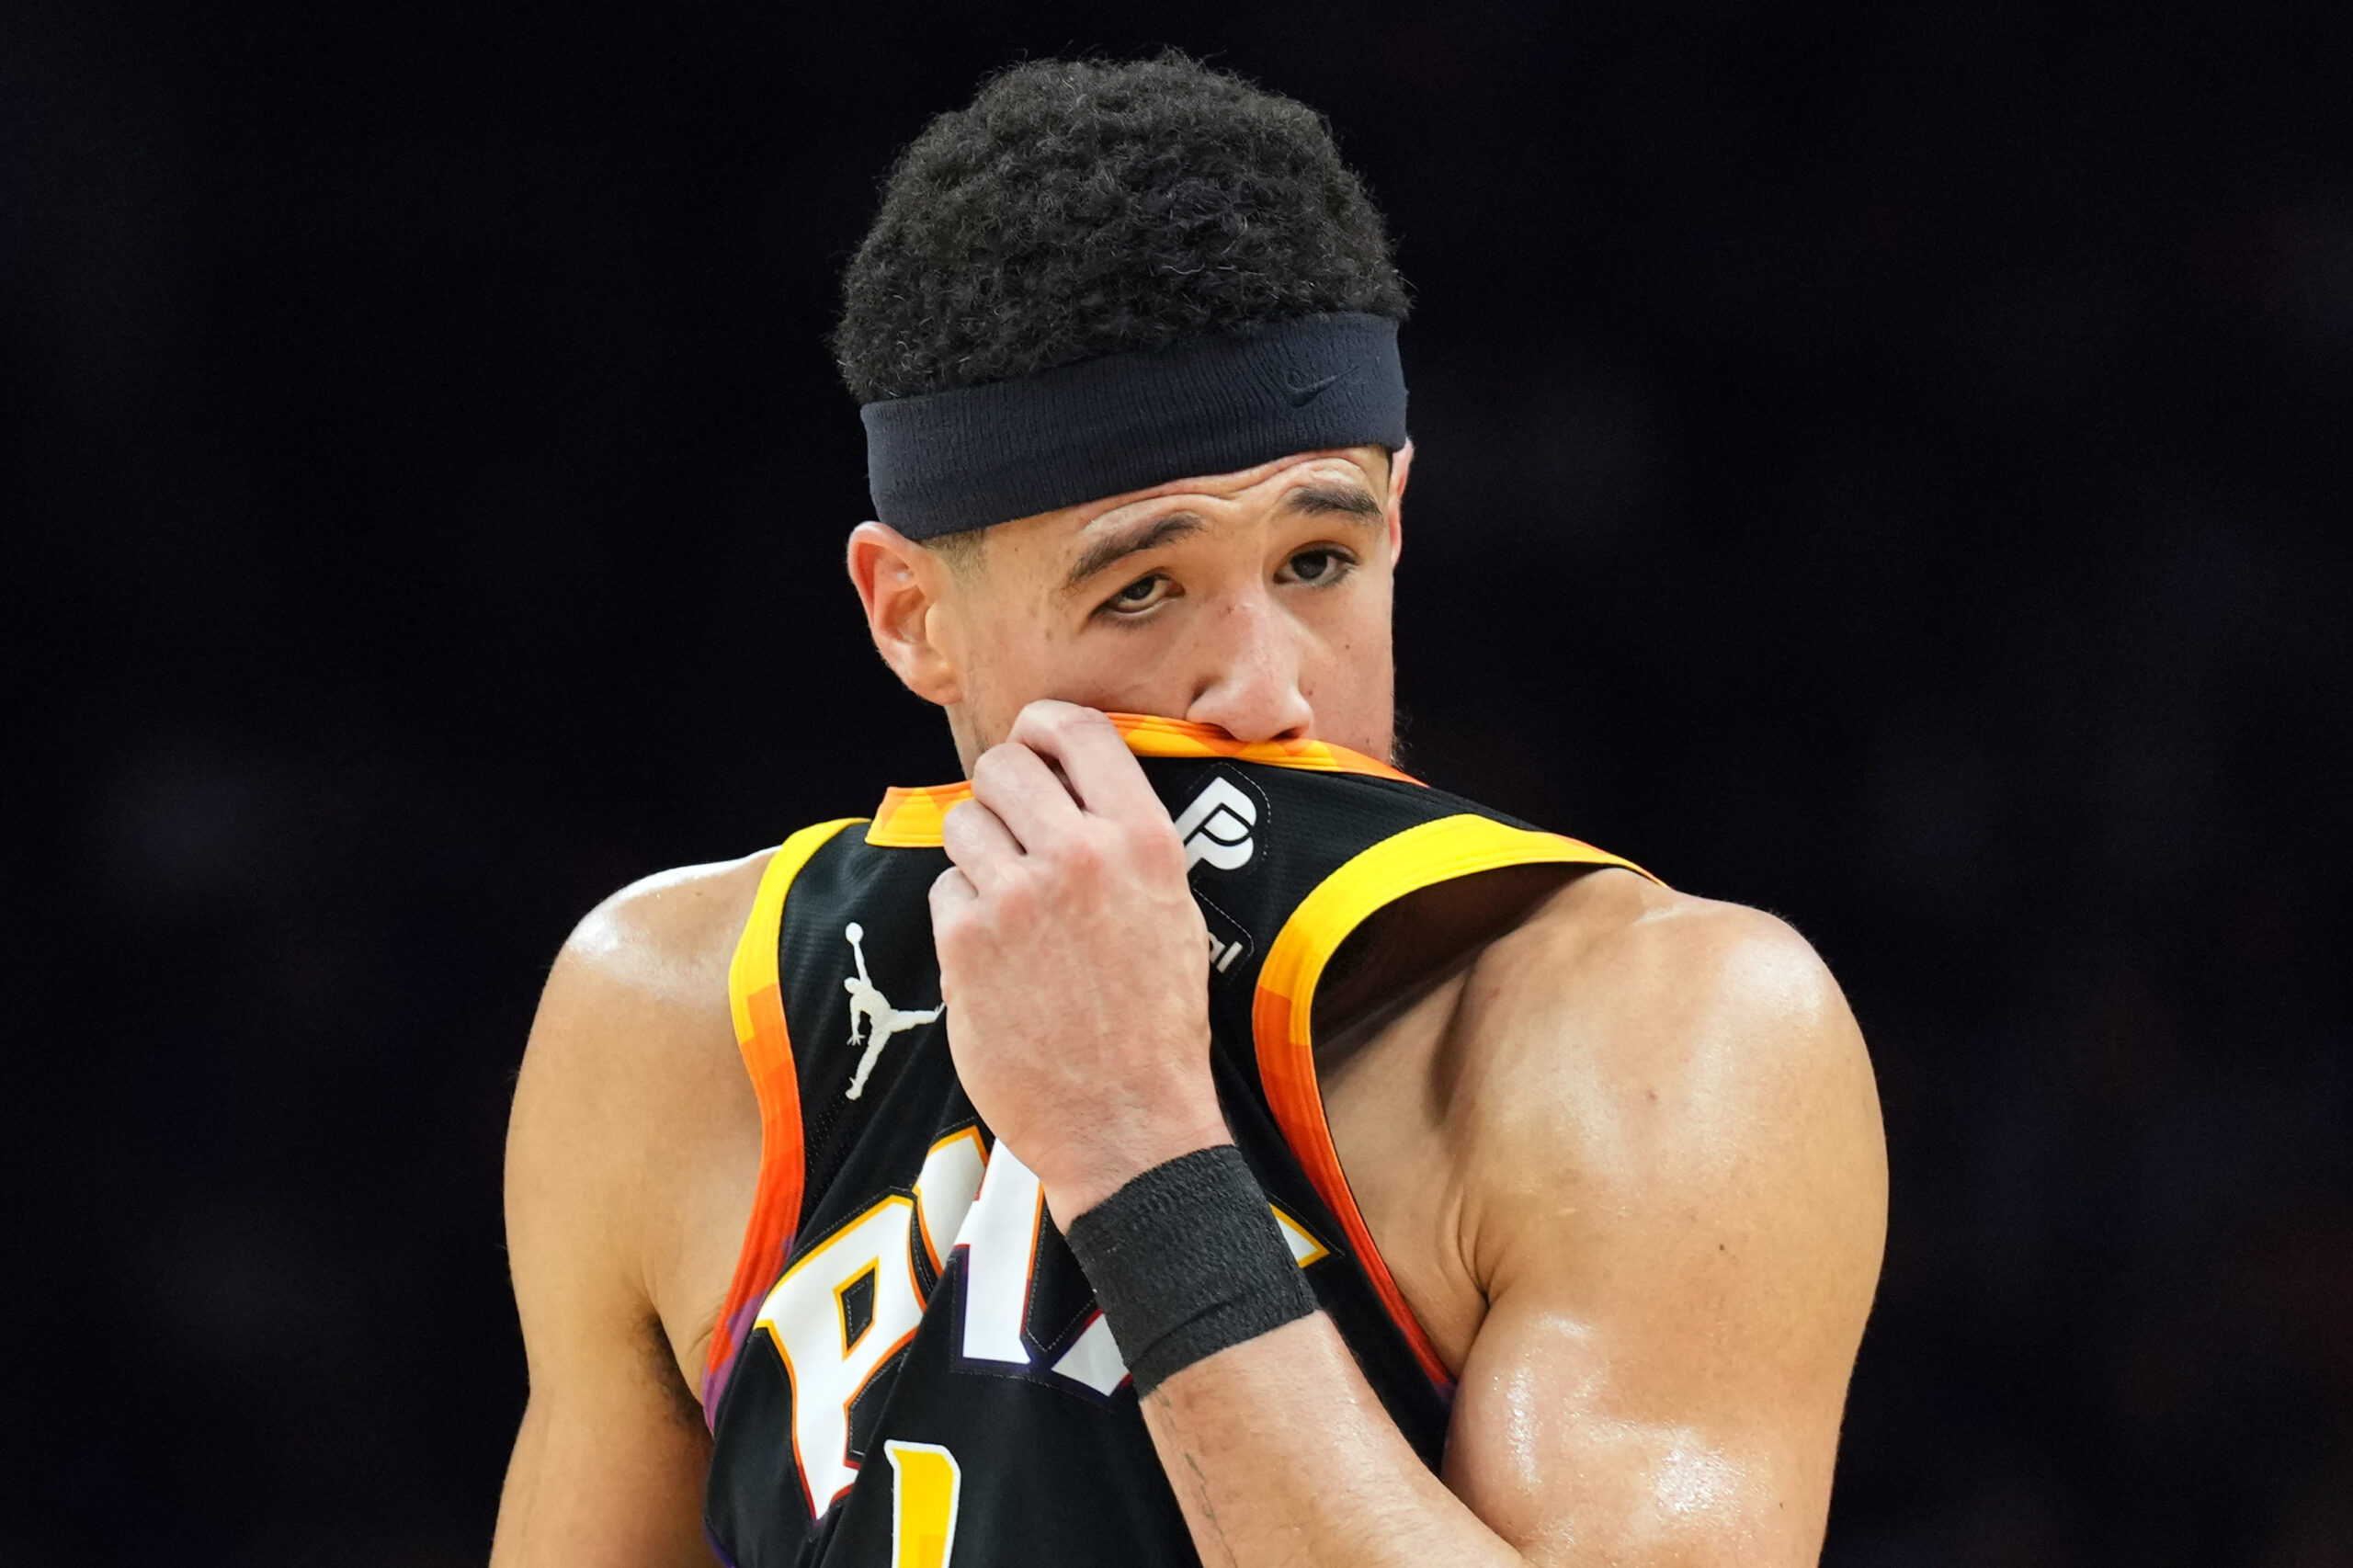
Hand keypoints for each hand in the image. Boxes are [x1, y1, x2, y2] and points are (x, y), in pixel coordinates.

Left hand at [929, 701, 1232, 1222]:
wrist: (1127, 1123)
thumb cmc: (1156, 1027)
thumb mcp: (1173, 914)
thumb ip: (1125, 844)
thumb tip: (1070, 790)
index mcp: (1143, 841)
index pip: (1079, 730)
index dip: (1044, 727)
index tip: (1034, 743)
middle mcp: (1080, 854)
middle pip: (1004, 765)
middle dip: (999, 792)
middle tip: (1011, 831)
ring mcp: (1016, 896)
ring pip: (963, 824)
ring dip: (976, 856)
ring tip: (1009, 908)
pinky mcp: (965, 943)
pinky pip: (945, 892)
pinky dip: (961, 920)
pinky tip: (998, 962)